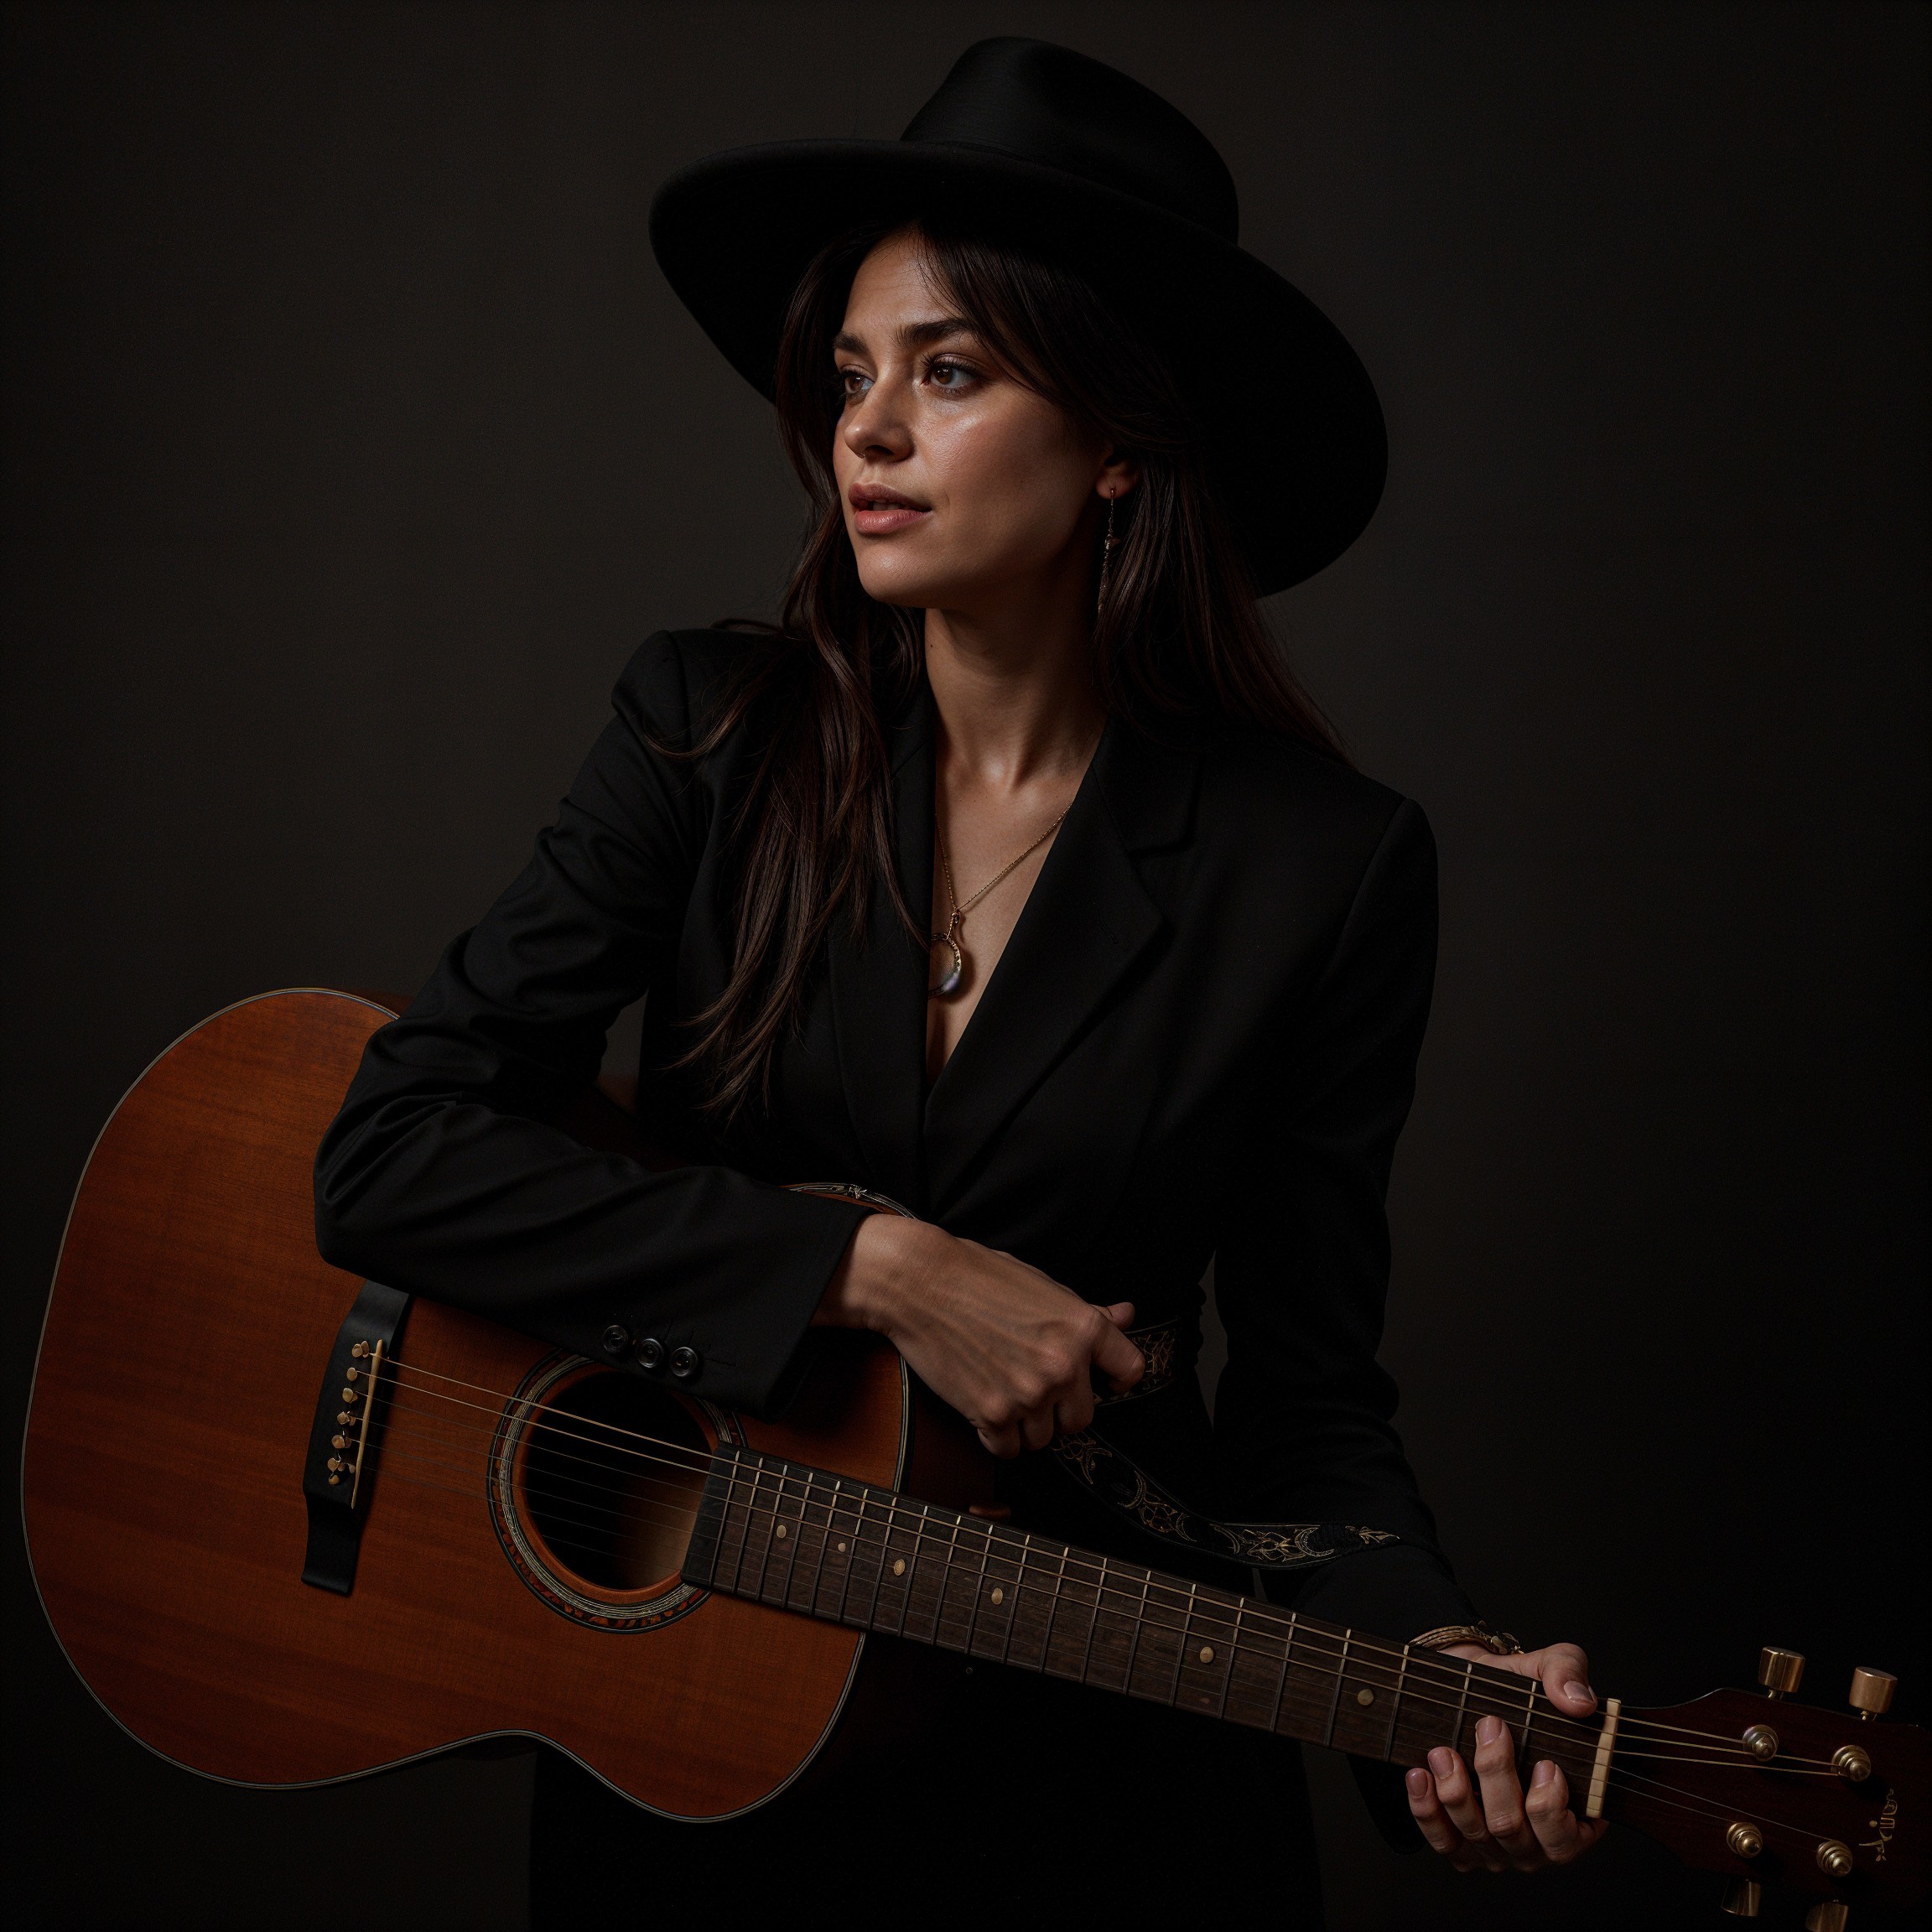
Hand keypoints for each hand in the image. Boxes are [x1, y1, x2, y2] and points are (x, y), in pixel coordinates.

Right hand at [816, 1212, 1143, 1453]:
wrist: (921, 1284)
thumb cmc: (979, 1277)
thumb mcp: (1042, 1287)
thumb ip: (1087, 1312)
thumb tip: (1126, 1316)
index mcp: (1083, 1327)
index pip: (1130, 1371)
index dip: (1115, 1379)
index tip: (1101, 1383)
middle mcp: (1063, 1365)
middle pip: (1082, 1418)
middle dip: (1059, 1409)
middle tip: (1032, 1386)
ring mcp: (1029, 1393)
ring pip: (1043, 1439)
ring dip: (1025, 1425)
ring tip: (1003, 1391)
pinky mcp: (992, 1414)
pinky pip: (1008, 1449)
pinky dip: (997, 1437)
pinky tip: (985, 1407)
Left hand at [1405, 1642, 1606, 1872]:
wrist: (1466, 1688)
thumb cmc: (1515, 1688)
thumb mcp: (1545, 1666)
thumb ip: (1567, 1672)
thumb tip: (1578, 1700)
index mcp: (1573, 1814)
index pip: (1566, 1839)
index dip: (1551, 1809)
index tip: (1543, 1764)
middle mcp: (1536, 1840)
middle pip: (1515, 1833)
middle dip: (1498, 1780)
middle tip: (1489, 1729)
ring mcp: (1496, 1846)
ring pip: (1478, 1835)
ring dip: (1457, 1792)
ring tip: (1443, 1751)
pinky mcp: (1458, 1842)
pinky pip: (1442, 1840)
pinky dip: (1427, 1811)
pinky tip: (1420, 1775)